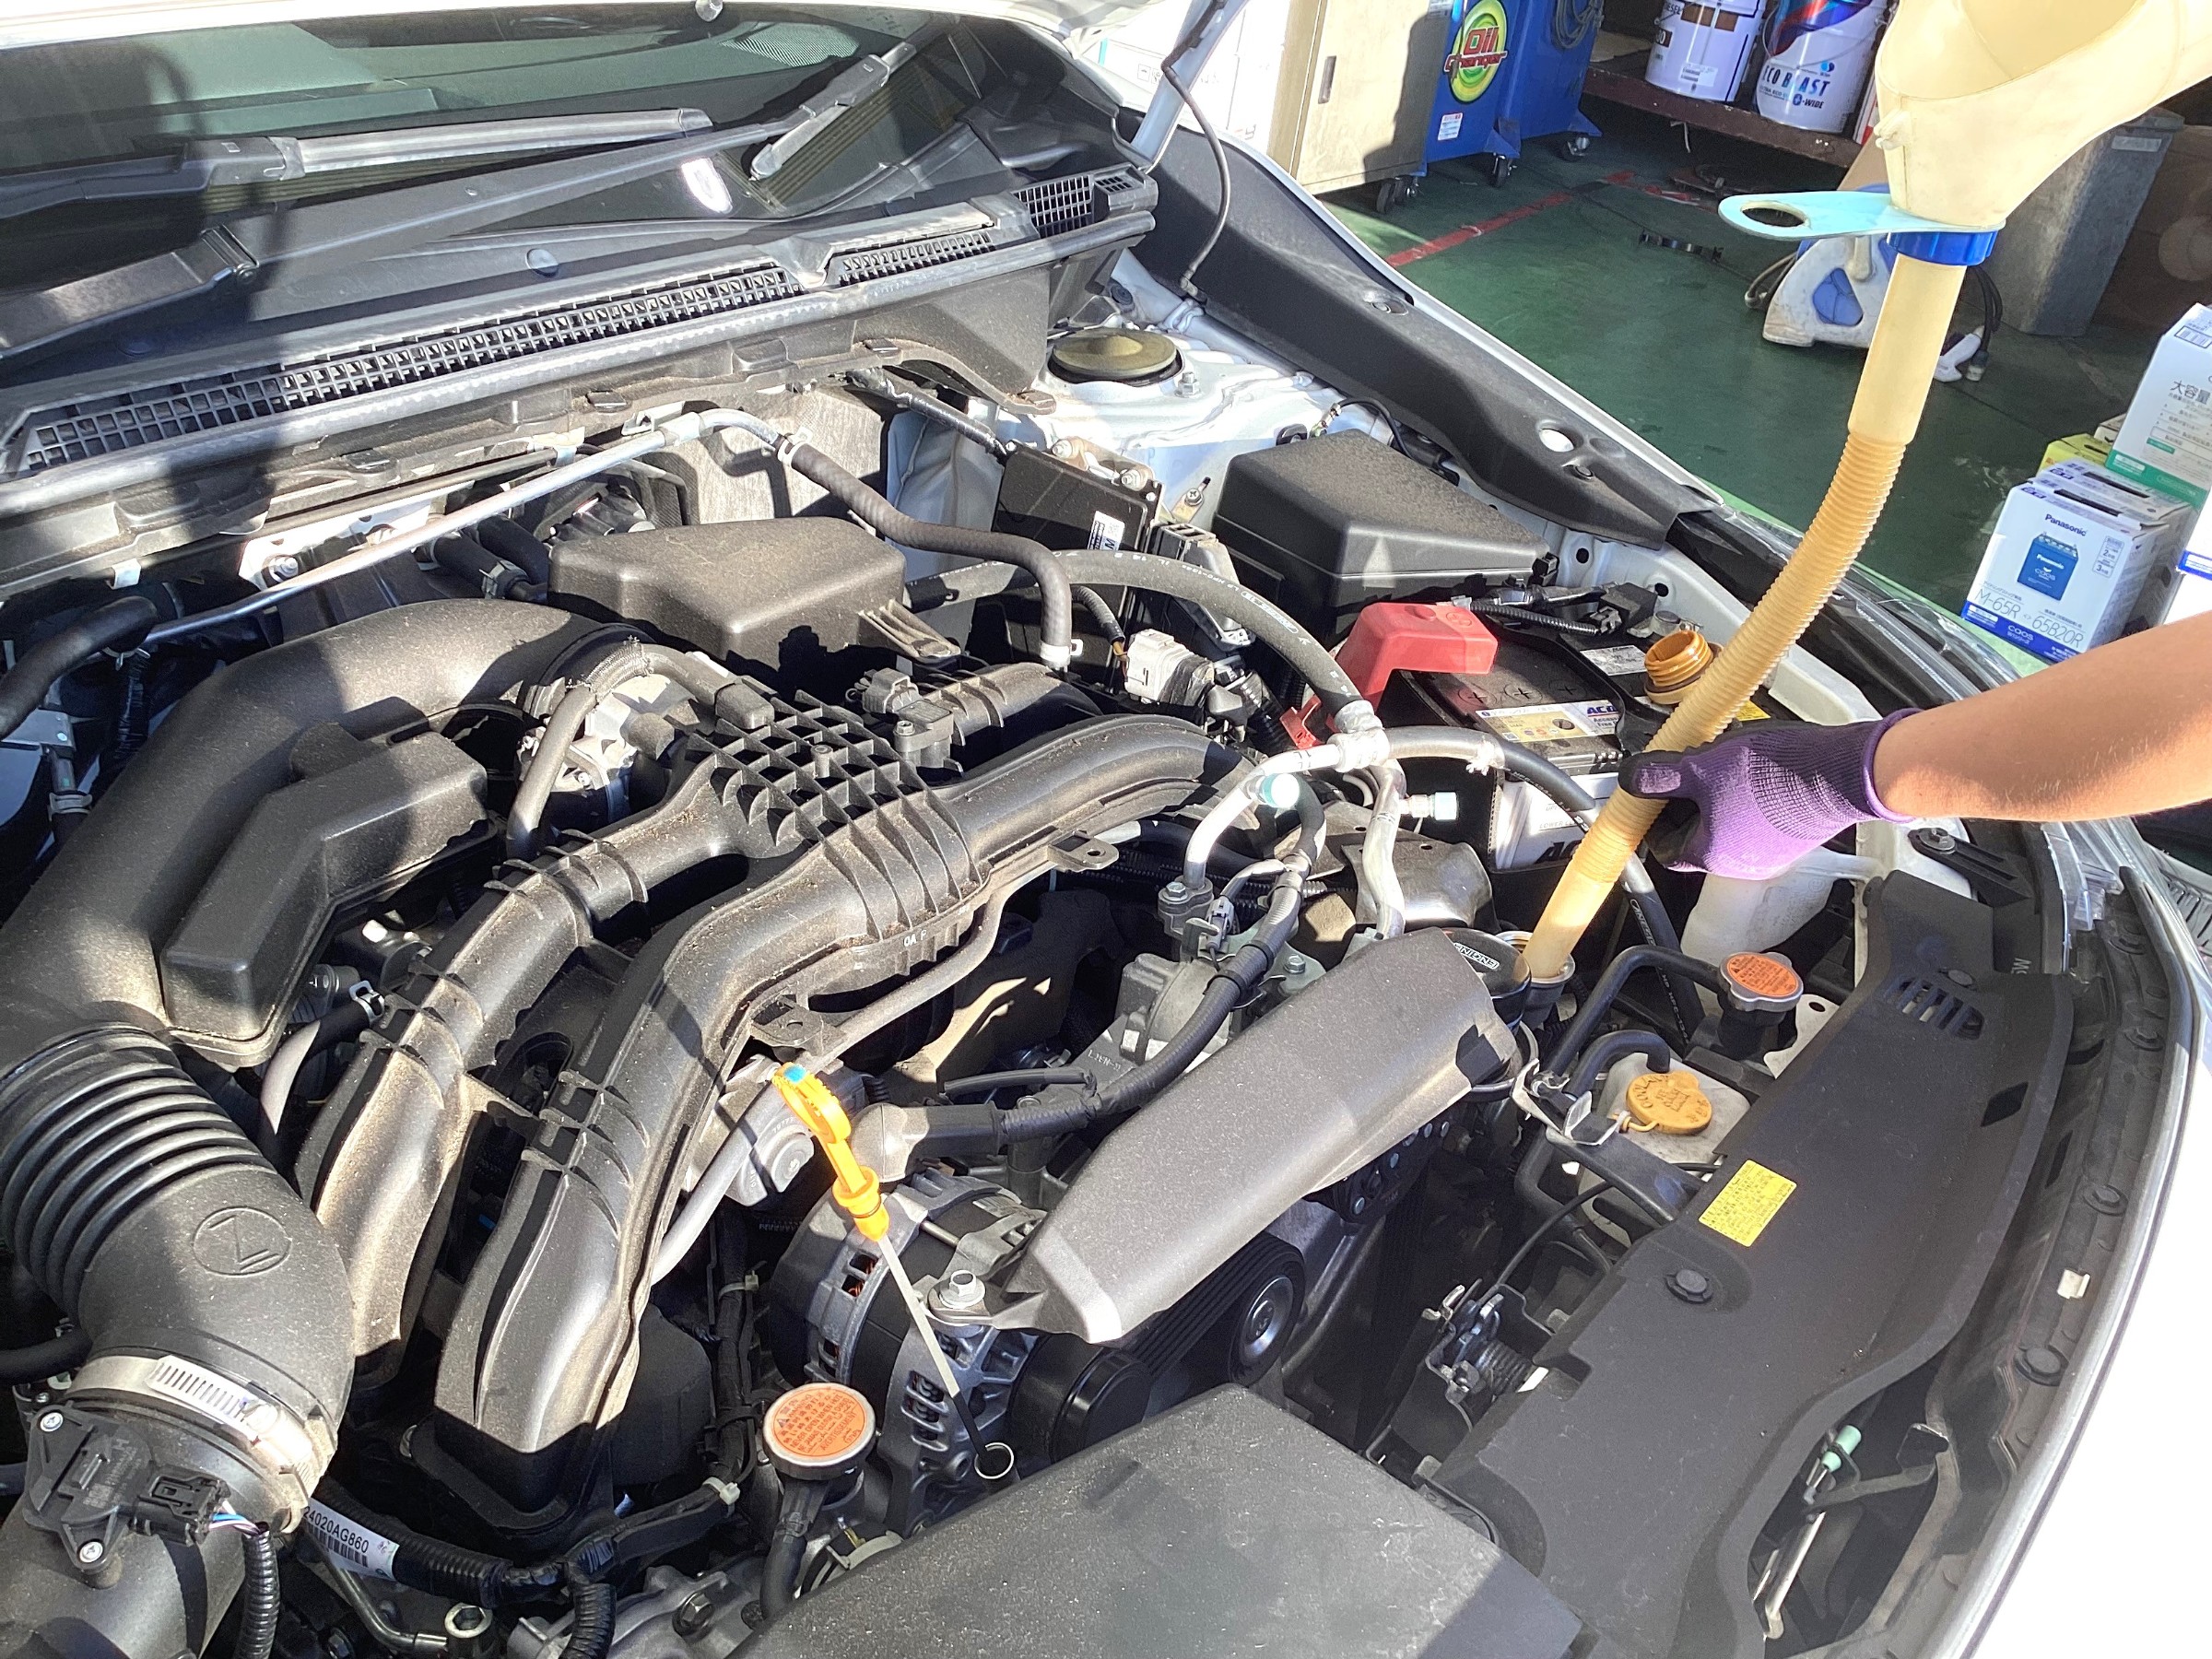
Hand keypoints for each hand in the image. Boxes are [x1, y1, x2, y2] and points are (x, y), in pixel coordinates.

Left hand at [1618, 712, 1914, 879]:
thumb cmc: (1778, 774)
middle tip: (1686, 767)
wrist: (1846, 770)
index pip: (1665, 848)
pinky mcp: (1795, 831)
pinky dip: (1747, 791)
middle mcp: (1742, 862)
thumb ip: (1660, 775)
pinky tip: (1754, 762)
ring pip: (1728, 820)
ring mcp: (1772, 849)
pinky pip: (1758, 813)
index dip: (1653, 819)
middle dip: (1687, 799)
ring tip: (1721, 757)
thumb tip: (1631, 779)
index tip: (1650, 797)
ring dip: (1717, 790)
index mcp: (1712, 855)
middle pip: (1697, 833)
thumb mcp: (1703, 765)